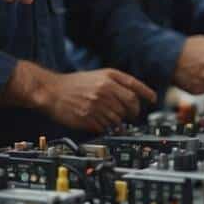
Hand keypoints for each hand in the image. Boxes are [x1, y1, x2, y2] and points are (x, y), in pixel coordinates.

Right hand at [2, 60, 156, 132]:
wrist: (50, 91)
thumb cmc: (72, 84)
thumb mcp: (95, 76)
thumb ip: (114, 84)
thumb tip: (132, 97)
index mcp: (108, 76)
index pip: (134, 85)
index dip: (146, 93)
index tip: (153, 99)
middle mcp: (105, 89)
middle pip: (131, 104)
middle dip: (133, 111)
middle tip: (131, 114)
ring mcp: (98, 104)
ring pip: (120, 117)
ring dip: (118, 120)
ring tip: (109, 117)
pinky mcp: (90, 117)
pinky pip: (106, 126)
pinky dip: (105, 126)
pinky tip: (98, 121)